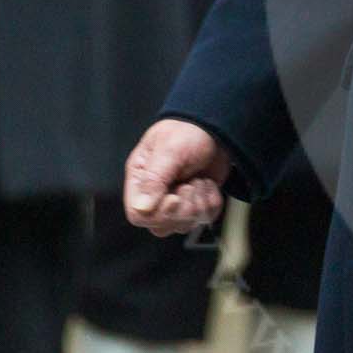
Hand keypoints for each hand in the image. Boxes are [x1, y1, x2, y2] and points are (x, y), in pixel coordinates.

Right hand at [125, 118, 230, 236]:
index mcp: (140, 180)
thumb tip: (141, 207)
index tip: (174, 197)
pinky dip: (212, 202)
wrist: (215, 126)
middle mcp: (155, 194)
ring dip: (199, 203)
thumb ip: (155, 179)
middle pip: (161, 226)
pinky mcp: (196, 203)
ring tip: (199, 180)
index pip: (137, 215)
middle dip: (183, 209)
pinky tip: (208, 183)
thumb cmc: (188, 131)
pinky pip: (205, 218)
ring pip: (184, 225)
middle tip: (190, 183)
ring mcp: (176, 201)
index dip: (158, 214)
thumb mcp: (170, 151)